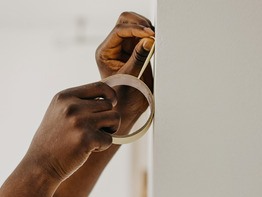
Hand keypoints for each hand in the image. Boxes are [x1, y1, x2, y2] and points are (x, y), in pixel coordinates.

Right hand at [26, 82, 119, 181]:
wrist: (40, 165)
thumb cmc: (52, 141)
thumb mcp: (59, 113)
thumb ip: (79, 102)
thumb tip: (109, 96)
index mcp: (64, 96)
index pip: (100, 87)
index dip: (110, 96)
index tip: (111, 104)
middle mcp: (71, 106)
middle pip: (109, 105)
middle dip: (107, 118)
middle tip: (94, 130)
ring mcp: (79, 122)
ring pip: (114, 119)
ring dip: (108, 131)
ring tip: (93, 138)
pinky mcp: (86, 139)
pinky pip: (109, 139)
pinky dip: (102, 146)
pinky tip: (87, 150)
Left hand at [96, 12, 154, 127]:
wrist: (127, 109)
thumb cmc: (124, 98)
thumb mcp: (131, 78)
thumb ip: (138, 58)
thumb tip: (148, 40)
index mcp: (105, 52)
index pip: (119, 30)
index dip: (136, 29)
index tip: (150, 35)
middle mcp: (112, 47)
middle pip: (124, 21)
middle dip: (140, 23)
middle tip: (153, 34)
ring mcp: (123, 47)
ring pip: (134, 24)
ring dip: (146, 28)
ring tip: (156, 39)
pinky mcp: (135, 49)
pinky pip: (143, 35)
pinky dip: (150, 35)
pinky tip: (156, 42)